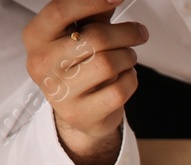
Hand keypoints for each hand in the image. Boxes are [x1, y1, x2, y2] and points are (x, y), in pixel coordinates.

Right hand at [22, 0, 144, 164]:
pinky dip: (131, 79)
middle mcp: (42, 63)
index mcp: (35, 37)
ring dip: (128, 57)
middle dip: (125, 33)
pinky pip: (120, 89)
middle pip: (94, 38)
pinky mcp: (82, 113)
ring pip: (109, 63)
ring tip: (127, 57)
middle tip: (139, 33)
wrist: (79, 112)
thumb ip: (91, 16)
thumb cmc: (79, 66)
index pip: (60, 11)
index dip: (92, 2)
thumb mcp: (78, 36)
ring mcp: (60, 91)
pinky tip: (125, 77)